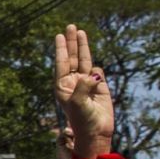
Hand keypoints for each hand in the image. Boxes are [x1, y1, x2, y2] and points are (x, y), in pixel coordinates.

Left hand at [52, 25, 113, 158]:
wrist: (97, 131)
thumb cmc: (82, 120)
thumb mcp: (78, 103)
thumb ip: (83, 86)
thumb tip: (92, 73)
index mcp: (62, 86)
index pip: (62, 63)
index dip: (62, 49)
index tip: (59, 36)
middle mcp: (73, 82)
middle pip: (72, 57)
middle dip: (72, 42)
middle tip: (70, 27)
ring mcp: (86, 82)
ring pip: (84, 60)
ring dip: (83, 46)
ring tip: (80, 31)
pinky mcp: (99, 85)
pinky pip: (98, 72)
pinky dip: (97, 72)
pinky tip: (96, 81)